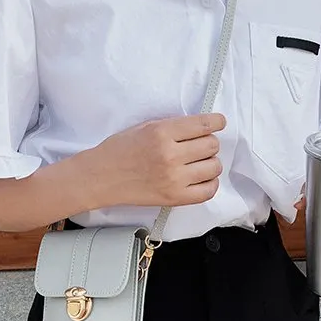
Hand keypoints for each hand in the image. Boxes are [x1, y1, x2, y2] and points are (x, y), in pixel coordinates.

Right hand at [89, 113, 225, 207]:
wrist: (101, 177)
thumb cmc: (120, 150)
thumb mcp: (145, 127)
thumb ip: (174, 126)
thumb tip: (203, 127)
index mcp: (162, 132)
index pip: (204, 124)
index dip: (217, 122)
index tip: (218, 123)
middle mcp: (170, 155)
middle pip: (212, 145)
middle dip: (208, 143)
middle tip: (197, 146)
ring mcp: (174, 178)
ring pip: (214, 167)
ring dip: (210, 163)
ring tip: (198, 163)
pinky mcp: (174, 198)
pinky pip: (208, 191)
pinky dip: (210, 183)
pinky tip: (200, 178)